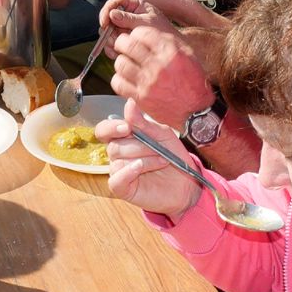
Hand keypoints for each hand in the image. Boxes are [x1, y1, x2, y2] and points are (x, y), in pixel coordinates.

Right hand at [96, 98, 201, 217]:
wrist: (187, 182)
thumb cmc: (172, 156)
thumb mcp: (161, 134)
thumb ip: (143, 122)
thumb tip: (128, 103)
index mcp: (123, 139)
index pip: (104, 130)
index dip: (111, 128)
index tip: (127, 127)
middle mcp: (118, 155)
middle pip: (114, 146)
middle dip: (139, 146)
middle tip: (158, 149)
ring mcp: (119, 172)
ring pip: (118, 162)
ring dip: (144, 159)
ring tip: (162, 160)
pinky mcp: (123, 188)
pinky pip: (116, 180)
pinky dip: (128, 172)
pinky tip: (141, 168)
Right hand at [98, 0, 175, 59]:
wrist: (170, 42)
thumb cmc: (162, 28)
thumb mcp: (147, 22)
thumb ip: (130, 18)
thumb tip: (112, 14)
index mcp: (132, 3)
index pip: (112, 4)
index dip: (105, 13)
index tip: (105, 24)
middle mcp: (125, 13)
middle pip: (106, 20)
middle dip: (108, 31)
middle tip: (114, 40)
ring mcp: (122, 26)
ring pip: (106, 33)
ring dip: (110, 42)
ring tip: (120, 49)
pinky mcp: (121, 38)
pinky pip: (110, 43)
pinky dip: (112, 49)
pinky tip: (119, 54)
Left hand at [110, 25, 213, 128]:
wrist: (196, 111)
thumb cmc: (193, 82)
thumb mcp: (188, 56)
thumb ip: (169, 43)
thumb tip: (146, 34)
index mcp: (171, 53)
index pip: (143, 33)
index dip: (135, 33)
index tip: (134, 36)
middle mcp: (158, 66)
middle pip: (128, 46)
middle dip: (122, 43)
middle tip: (122, 45)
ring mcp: (148, 82)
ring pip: (121, 64)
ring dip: (121, 61)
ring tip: (125, 63)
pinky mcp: (140, 98)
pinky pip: (119, 83)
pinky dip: (119, 79)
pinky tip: (125, 78)